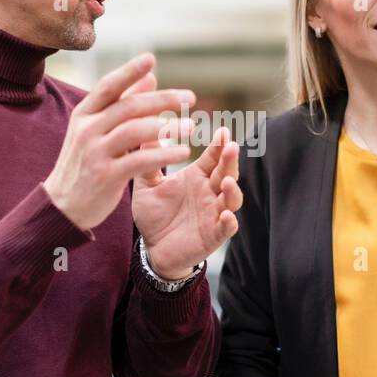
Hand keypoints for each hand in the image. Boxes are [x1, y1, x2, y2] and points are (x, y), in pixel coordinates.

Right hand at [43, 53, 193, 232]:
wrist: (63, 205)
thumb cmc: (85, 163)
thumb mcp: (96, 130)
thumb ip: (123, 104)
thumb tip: (151, 77)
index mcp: (84, 114)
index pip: (108, 86)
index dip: (129, 71)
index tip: (151, 58)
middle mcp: (87, 130)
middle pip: (128, 107)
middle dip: (162, 100)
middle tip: (190, 97)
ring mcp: (95, 152)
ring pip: (135, 131)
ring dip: (167, 127)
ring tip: (191, 126)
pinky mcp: (106, 176)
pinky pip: (139, 160)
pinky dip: (163, 154)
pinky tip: (182, 152)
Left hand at [131, 109, 242, 279]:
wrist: (152, 248)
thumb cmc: (154, 214)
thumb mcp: (147, 185)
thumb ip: (148, 159)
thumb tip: (143, 128)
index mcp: (198, 177)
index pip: (213, 157)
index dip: (219, 144)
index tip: (223, 130)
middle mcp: (210, 192)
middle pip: (227, 172)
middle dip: (230, 160)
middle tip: (231, 146)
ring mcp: (215, 213)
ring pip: (232, 199)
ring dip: (233, 190)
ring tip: (227, 182)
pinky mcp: (214, 235)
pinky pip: (227, 228)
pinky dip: (229, 221)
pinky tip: (225, 215)